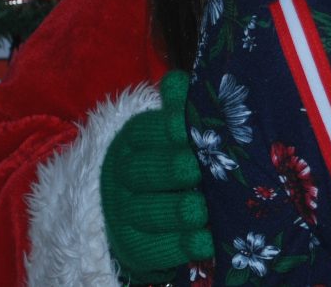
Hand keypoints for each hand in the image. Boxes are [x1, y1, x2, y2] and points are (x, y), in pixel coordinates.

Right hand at [100, 70, 213, 281]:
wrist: (138, 207)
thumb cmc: (168, 157)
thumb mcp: (170, 131)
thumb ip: (177, 108)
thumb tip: (177, 81)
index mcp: (132, 140)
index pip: (145, 130)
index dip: (168, 127)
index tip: (190, 127)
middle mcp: (122, 176)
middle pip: (143, 171)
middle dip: (172, 169)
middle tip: (198, 169)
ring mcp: (125, 213)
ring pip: (149, 211)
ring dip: (179, 210)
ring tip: (205, 208)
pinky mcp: (135, 247)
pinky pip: (157, 248)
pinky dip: (183, 245)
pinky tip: (207, 239)